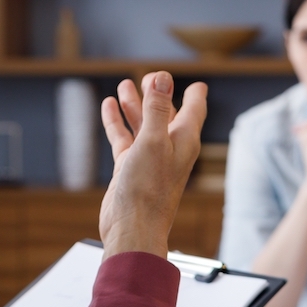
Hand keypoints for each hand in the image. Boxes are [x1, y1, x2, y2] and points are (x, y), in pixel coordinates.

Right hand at [99, 72, 207, 259]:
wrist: (132, 228)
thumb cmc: (149, 191)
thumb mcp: (153, 141)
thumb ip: (157, 109)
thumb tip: (162, 79)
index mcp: (183, 141)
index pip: (194, 110)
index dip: (194, 95)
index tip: (198, 85)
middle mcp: (169, 148)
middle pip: (166, 114)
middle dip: (157, 94)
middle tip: (150, 77)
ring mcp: (148, 158)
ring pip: (142, 123)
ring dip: (134, 105)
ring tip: (124, 84)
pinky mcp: (130, 168)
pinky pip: (124, 138)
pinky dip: (117, 122)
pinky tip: (109, 108)